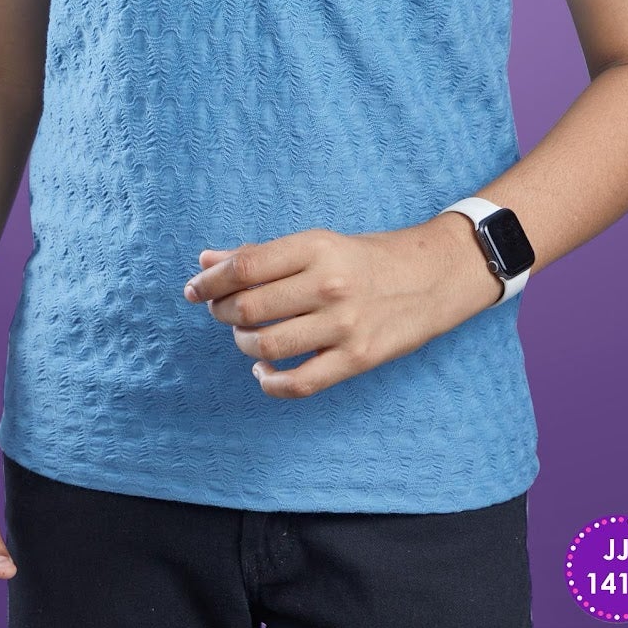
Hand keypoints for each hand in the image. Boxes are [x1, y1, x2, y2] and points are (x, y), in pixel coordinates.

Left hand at [182, 220, 499, 397]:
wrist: (433, 276)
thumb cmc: (365, 258)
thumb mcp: (317, 244)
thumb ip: (261, 254)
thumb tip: (205, 262)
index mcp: (316, 247)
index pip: (245, 267)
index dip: (210, 281)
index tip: (194, 290)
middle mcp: (329, 284)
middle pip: (249, 308)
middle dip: (223, 312)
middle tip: (221, 311)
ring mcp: (344, 325)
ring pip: (266, 346)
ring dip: (243, 343)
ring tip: (246, 335)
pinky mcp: (357, 359)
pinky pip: (298, 383)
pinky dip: (270, 382)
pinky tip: (264, 371)